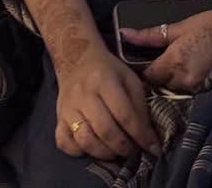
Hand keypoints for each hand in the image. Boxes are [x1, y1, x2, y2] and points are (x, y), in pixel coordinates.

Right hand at [55, 42, 159, 160]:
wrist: (77, 59)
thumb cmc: (108, 71)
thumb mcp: (129, 78)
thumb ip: (139, 106)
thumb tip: (149, 138)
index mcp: (104, 81)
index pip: (124, 114)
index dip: (141, 135)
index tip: (153, 148)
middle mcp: (84, 95)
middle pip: (105, 130)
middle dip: (124, 147)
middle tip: (133, 151)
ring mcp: (68, 108)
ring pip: (85, 140)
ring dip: (105, 153)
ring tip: (116, 151)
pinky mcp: (58, 118)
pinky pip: (64, 143)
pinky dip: (79, 152)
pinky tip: (92, 147)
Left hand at [121, 0, 211, 95]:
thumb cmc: (211, 23)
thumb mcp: (179, 26)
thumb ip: (149, 35)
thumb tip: (124, 33)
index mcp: (175, 61)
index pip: (148, 76)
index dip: (142, 71)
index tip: (140, 64)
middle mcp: (185, 79)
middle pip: (160, 85)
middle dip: (158, 76)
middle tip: (161, 61)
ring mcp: (198, 88)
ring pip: (175, 89)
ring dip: (172, 81)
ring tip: (179, 64)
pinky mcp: (209, 91)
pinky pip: (189, 91)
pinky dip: (186, 84)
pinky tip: (191, 71)